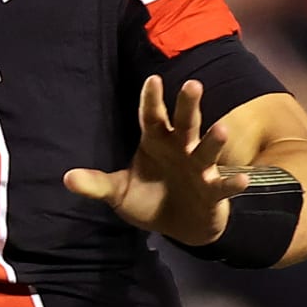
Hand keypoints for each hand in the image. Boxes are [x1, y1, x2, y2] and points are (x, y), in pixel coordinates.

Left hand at [63, 76, 249, 245]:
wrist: (179, 227)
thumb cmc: (149, 199)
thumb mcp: (119, 192)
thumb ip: (97, 184)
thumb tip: (66, 178)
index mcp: (157, 142)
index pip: (152, 117)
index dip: (152, 100)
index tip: (152, 79)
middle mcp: (181, 149)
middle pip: (185, 123)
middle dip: (188, 105)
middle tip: (192, 84)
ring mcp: (200, 169)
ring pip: (208, 150)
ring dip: (214, 141)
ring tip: (221, 129)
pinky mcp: (214, 193)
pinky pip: (223, 187)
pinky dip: (232, 184)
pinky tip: (240, 181)